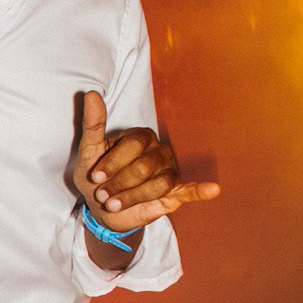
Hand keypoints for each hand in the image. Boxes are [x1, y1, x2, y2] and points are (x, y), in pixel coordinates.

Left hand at [75, 90, 220, 227]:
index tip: (95, 176)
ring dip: (134, 196)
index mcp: (141, 137)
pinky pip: (190, 189)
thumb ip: (93, 123)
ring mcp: (168, 171)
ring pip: (159, 183)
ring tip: (114, 205)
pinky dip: (201, 190)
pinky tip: (213, 189)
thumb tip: (91, 94)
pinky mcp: (174, 193)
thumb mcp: (89, 150)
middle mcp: (158, 151)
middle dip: (120, 183)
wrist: (100, 208)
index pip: (134, 145)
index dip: (113, 162)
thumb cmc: (97, 176)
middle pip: (145, 166)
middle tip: (102, 195)